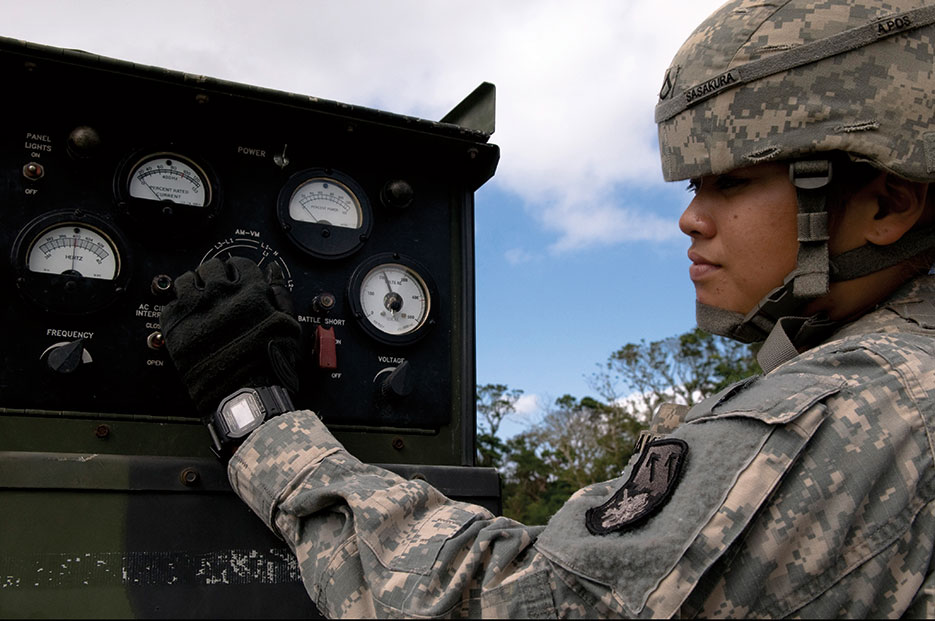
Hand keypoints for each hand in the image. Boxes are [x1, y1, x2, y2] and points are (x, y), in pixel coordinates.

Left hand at [160, 256, 300, 416]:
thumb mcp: (286, 323)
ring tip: (198, 300)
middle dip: (214, 275)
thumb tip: (272, 271)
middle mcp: (220, 293)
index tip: (235, 279)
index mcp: (249, 290)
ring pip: (185, 280)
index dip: (237, 272)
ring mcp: (195, 308)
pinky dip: (177, 309)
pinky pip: (169, 305)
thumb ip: (280, 292)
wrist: (245, 393)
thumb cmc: (268, 362)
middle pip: (210, 267)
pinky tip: (187, 319)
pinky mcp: (176, 325)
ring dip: (192, 286)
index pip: (238, 265)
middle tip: (215, 289)